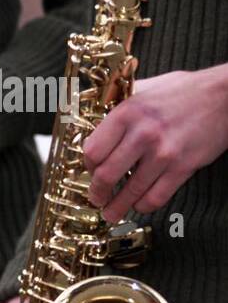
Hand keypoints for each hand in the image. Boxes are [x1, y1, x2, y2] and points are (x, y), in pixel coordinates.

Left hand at [85, 66, 227, 223]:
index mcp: (127, 114)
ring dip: (117, 208)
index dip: (87, 166)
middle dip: (97, 193)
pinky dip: (145, 205)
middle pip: (106, 175)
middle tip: (96, 199)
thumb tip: (94, 115)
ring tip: (111, 214)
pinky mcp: (184, 167)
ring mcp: (164, 153)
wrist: (226, 96)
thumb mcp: (145, 88)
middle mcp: (142, 134)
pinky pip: (157, 196)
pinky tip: (140, 205)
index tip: (90, 171)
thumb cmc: (185, 91)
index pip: (93, 151)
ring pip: (130, 191)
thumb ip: (119, 104)